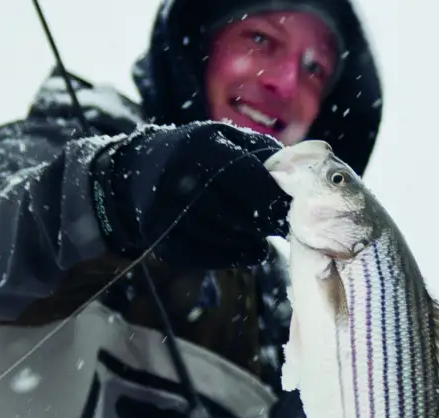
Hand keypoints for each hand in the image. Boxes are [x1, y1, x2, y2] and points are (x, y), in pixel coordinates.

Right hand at [92, 121, 290, 269]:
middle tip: (279, 224)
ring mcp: (169, 215)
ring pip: (229, 241)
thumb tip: (302, 177)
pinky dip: (232, 256)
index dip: (276, 200)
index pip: (253, 181)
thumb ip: (264, 154)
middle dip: (266, 224)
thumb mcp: (225, 139)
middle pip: (243, 217)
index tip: (291, 208)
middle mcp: (182, 181)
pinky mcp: (163, 242)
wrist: (136, 175)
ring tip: (258, 233)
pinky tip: (242, 247)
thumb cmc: (194, 154)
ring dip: (251, 242)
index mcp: (203, 148)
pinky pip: (211, 259)